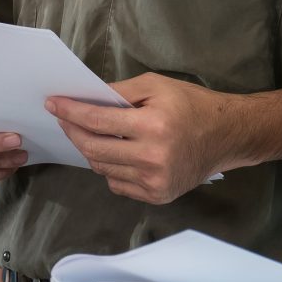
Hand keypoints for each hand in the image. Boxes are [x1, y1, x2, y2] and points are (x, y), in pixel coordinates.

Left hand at [49, 73, 255, 204]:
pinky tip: (117, 152)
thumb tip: (85, 98)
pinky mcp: (157, 195)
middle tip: (64, 118)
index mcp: (153, 126)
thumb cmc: (192, 105)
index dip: (70, 112)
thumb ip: (119, 92)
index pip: (97, 121)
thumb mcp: (156, 86)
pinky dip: (110, 167)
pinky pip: (117, 183)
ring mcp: (155, 182)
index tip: (52, 104)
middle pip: (93, 149)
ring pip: (102, 168)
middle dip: (73, 132)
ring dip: (91, 149)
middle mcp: (152, 158)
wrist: (228, 136)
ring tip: (91, 133)